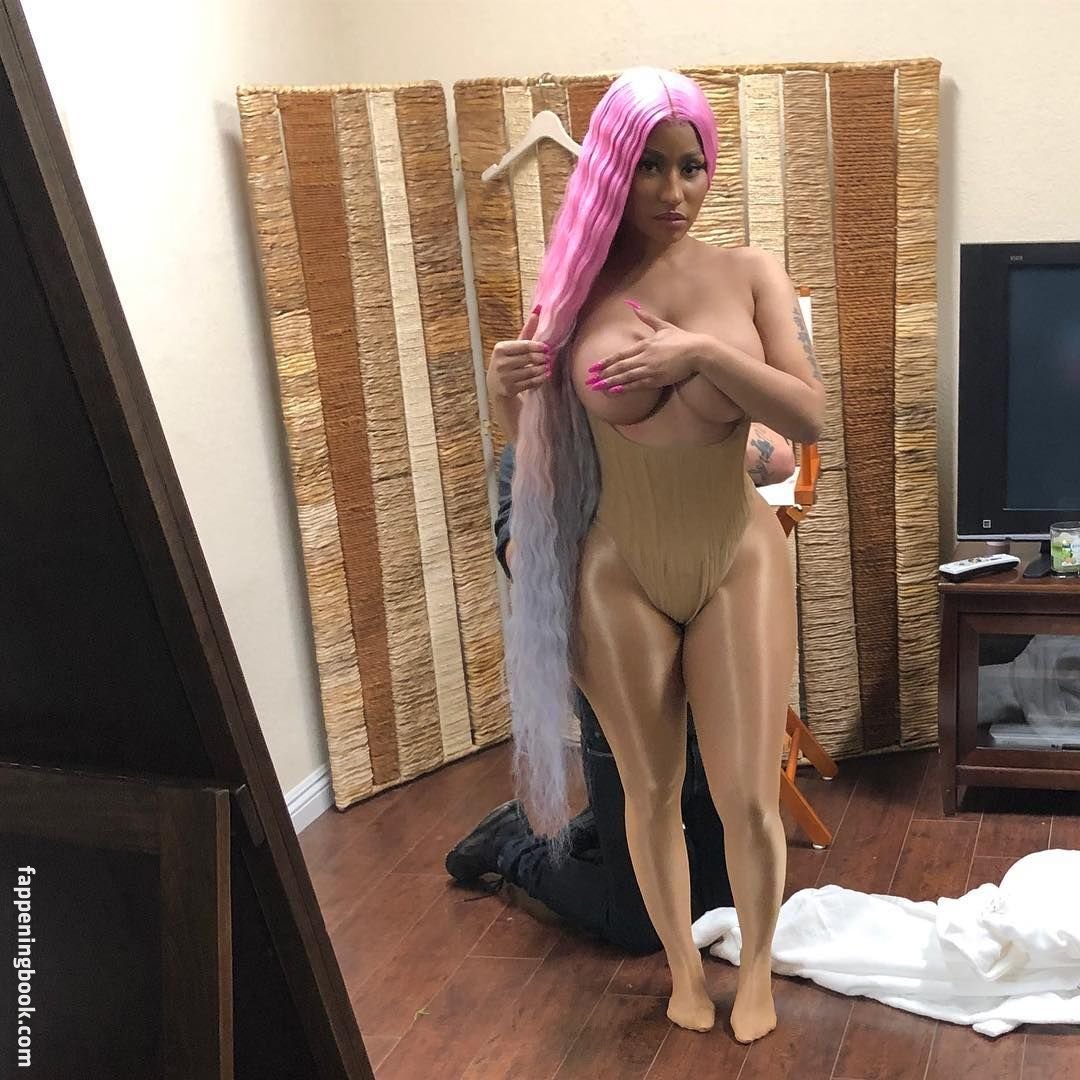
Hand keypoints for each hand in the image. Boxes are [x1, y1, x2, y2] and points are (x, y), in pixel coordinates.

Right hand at [488, 306, 549, 397]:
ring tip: (547, 367)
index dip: (538, 346)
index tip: (547, 348)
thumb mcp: (515, 347)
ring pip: (531, 371)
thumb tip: (538, 309)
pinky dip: (540, 379)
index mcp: (500, 349)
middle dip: (542, 358)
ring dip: (542, 369)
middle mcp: (500, 363)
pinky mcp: (509, 390)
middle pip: (529, 358)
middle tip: (548, 358)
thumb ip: (527, 330)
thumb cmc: (508, 363)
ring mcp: (504, 378)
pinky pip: (530, 383)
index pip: (525, 345)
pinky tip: (543, 376)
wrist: (496, 388)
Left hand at [586, 303, 702, 393]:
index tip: (593, 367)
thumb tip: (632, 305)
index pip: (620, 355)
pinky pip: (637, 385)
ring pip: (625, 377)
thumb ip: (646, 317)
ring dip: (609, 383)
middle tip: (588, 381)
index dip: (605, 362)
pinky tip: (614, 391)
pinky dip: (625, 388)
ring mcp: (650, 369)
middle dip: (602, 375)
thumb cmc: (681, 339)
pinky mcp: (657, 379)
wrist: (697, 351)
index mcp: (644, 345)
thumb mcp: (663, 326)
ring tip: (597, 388)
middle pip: (619, 367)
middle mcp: (644, 357)